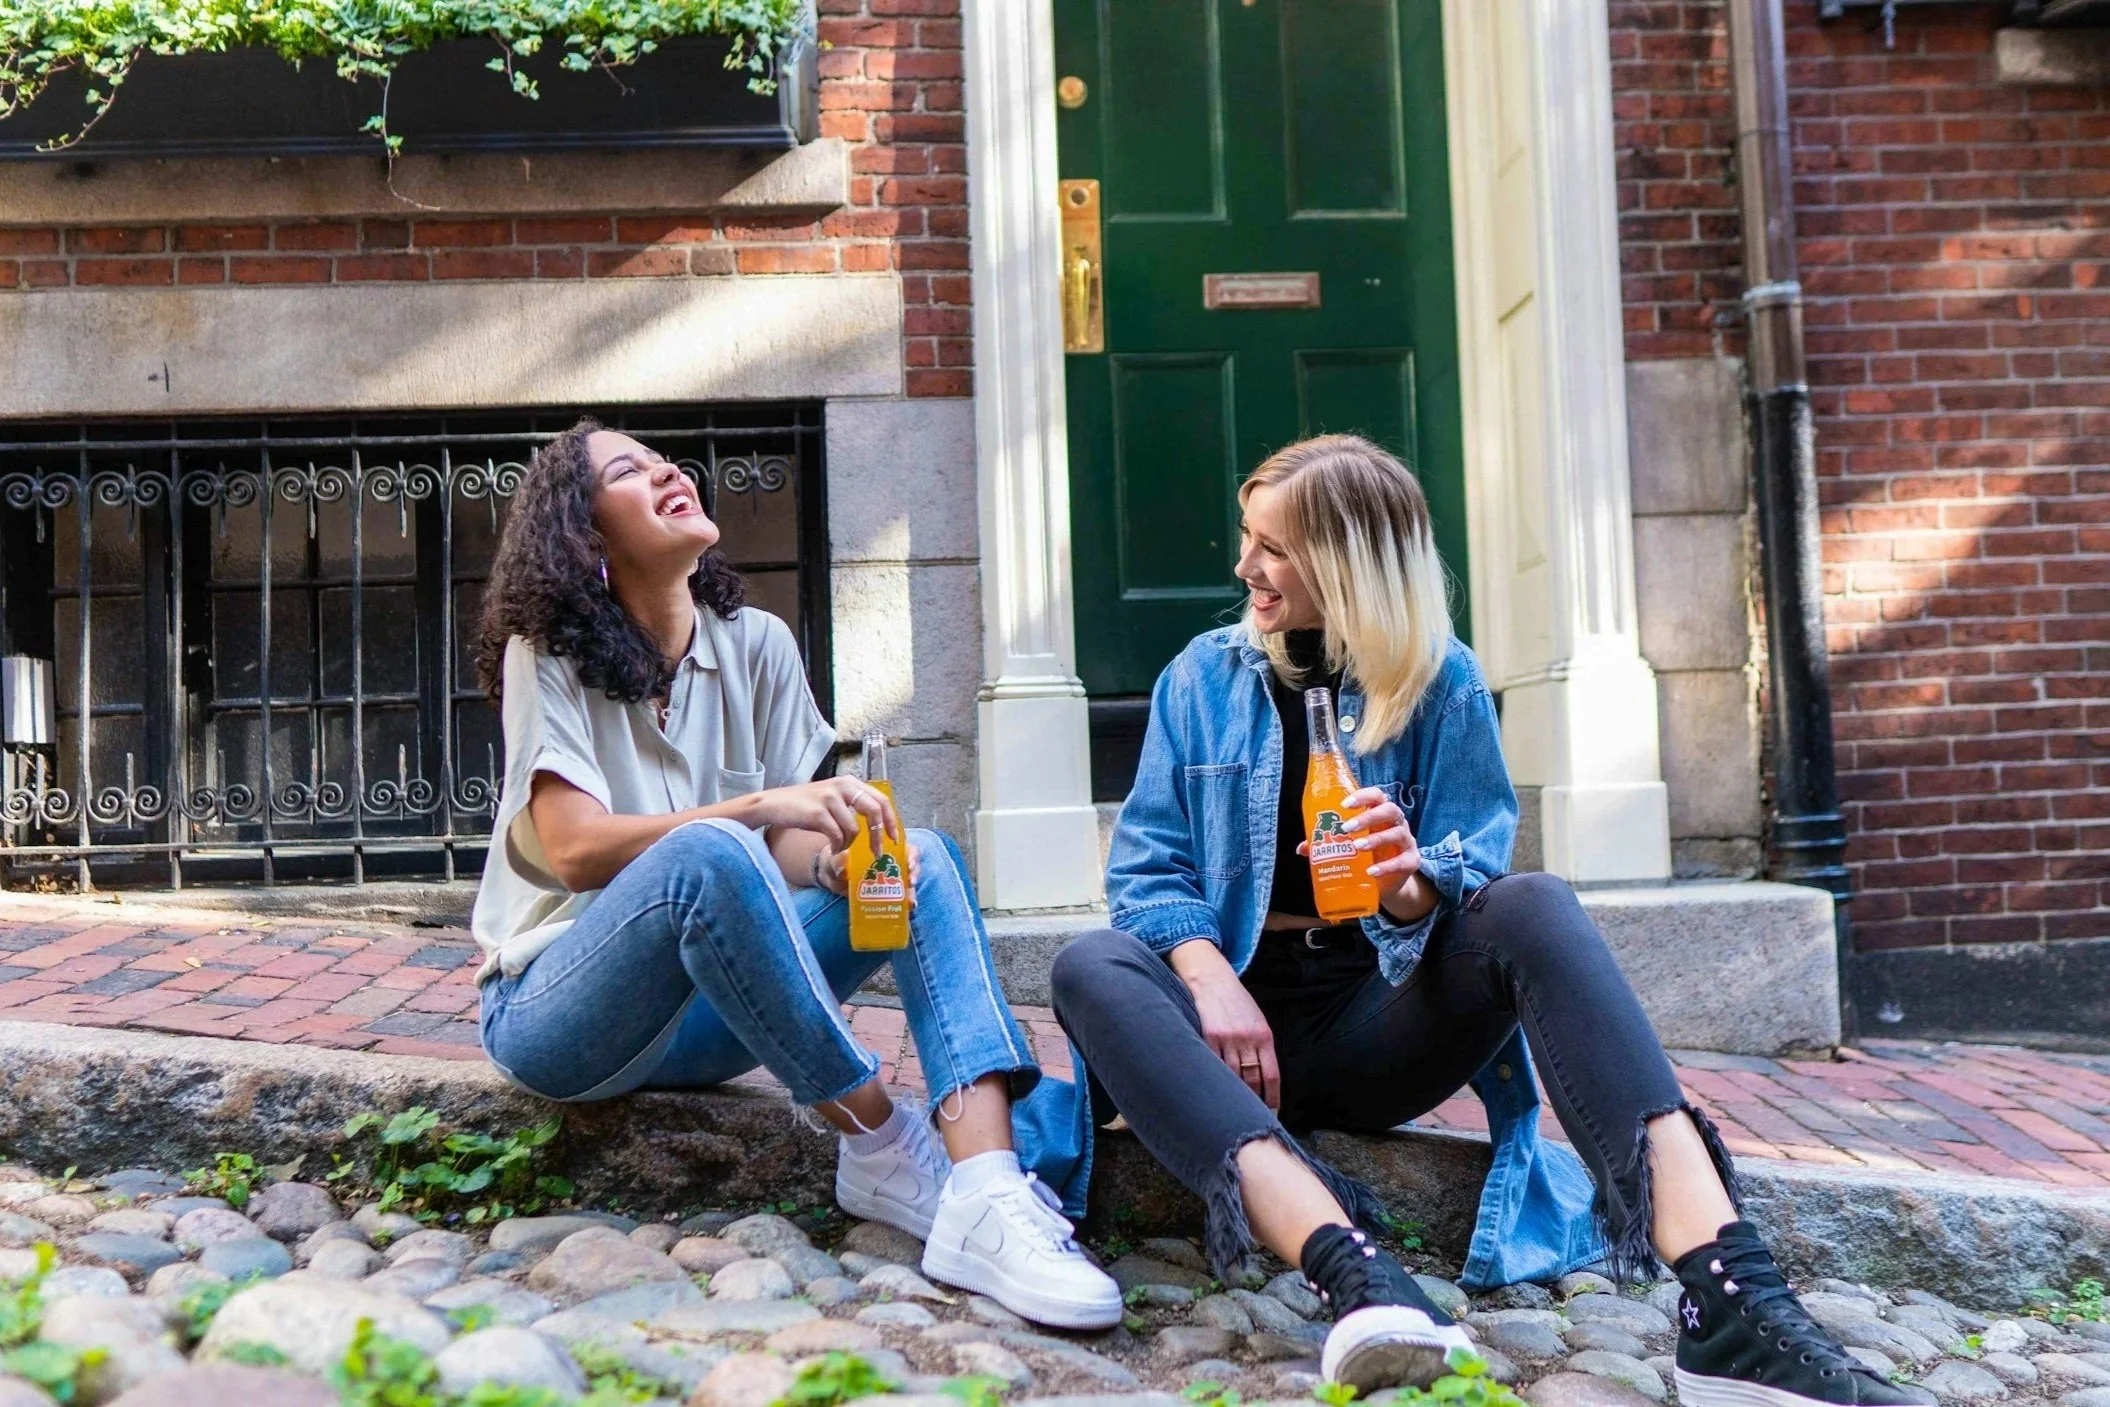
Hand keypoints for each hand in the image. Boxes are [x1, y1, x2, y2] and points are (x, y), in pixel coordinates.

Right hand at [748, 777, 899, 849]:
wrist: (773, 804)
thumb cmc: (805, 805)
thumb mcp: (833, 798)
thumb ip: (853, 805)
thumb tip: (878, 827)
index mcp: (850, 782)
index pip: (881, 799)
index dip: (890, 820)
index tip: (893, 838)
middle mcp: (842, 786)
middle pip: (874, 811)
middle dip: (878, 836)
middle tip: (876, 852)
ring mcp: (830, 798)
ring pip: (853, 829)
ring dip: (848, 844)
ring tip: (839, 847)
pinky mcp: (818, 813)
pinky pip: (837, 836)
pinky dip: (836, 846)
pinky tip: (831, 848)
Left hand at [821, 838, 922, 906]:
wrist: (832, 876)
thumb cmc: (836, 861)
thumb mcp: (835, 859)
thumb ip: (838, 863)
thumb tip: (843, 870)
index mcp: (882, 846)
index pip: (904, 847)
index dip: (911, 854)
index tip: (909, 863)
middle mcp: (891, 861)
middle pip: (912, 863)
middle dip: (914, 873)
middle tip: (910, 881)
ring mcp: (891, 878)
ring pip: (909, 881)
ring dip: (912, 890)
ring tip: (910, 900)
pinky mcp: (889, 893)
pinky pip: (901, 897)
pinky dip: (906, 902)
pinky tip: (908, 908)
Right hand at [1168, 940, 1280, 1109]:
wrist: (1211, 978)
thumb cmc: (1235, 1001)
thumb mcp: (1256, 1019)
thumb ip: (1261, 1045)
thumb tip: (1263, 1075)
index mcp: (1264, 1035)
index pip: (1271, 1074)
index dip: (1272, 1097)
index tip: (1272, 1111)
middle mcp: (1247, 1039)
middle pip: (1253, 1080)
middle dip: (1254, 1102)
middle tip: (1253, 1118)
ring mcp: (1227, 1039)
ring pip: (1233, 1076)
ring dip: (1235, 1096)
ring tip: (1234, 1111)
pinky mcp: (1208, 1037)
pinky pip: (1213, 1065)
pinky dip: (1216, 1080)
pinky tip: (1216, 1092)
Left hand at [1298, 786, 1421, 908]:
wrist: (1386, 884)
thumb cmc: (1365, 857)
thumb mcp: (1346, 848)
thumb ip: (1326, 844)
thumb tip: (1302, 847)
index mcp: (1379, 814)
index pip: (1376, 796)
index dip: (1363, 796)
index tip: (1344, 804)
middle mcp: (1396, 823)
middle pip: (1390, 810)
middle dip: (1368, 816)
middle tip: (1347, 828)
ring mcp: (1406, 842)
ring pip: (1398, 833)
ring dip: (1376, 839)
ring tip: (1357, 847)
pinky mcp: (1411, 862)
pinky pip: (1402, 861)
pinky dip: (1386, 867)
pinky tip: (1371, 872)